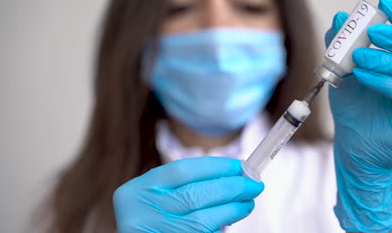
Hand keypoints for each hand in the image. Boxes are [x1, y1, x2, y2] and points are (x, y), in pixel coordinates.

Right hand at [113, 156, 263, 232]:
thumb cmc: (149, 217)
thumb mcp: (154, 197)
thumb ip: (181, 187)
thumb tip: (230, 177)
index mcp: (137, 191)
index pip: (182, 170)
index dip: (215, 166)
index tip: (240, 165)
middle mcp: (142, 213)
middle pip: (195, 195)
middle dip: (230, 187)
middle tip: (254, 184)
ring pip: (202, 221)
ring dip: (231, 210)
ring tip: (248, 203)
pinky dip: (219, 228)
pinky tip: (230, 221)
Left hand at [326, 0, 391, 231]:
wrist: (354, 148)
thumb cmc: (355, 111)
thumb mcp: (344, 74)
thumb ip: (342, 48)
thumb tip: (338, 18)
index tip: (383, 4)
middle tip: (372, 30)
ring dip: (389, 60)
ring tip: (360, 57)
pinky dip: (388, 83)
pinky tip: (364, 76)